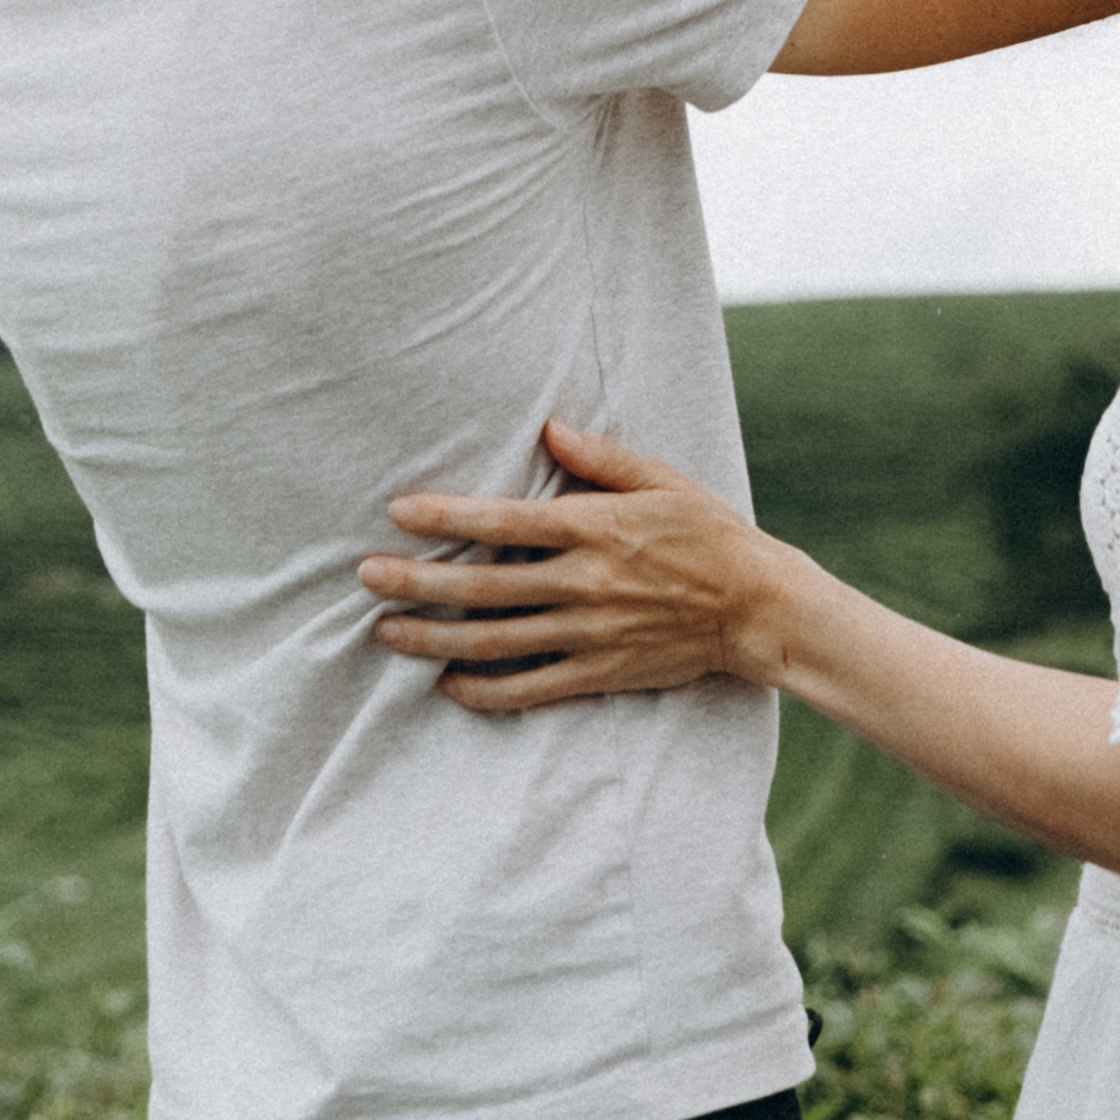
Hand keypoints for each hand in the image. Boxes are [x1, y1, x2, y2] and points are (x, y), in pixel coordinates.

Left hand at [359, 422, 789, 715]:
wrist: (754, 607)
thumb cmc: (708, 532)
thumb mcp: (662, 480)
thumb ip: (601, 459)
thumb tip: (548, 428)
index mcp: (595, 527)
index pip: (505, 520)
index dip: (448, 515)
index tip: (399, 511)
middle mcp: (583, 582)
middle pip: (483, 585)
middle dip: (418, 580)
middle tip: (365, 576)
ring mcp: (587, 633)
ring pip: (494, 641)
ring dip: (433, 638)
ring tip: (386, 629)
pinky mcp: (597, 672)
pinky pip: (529, 688)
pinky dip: (483, 690)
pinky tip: (447, 684)